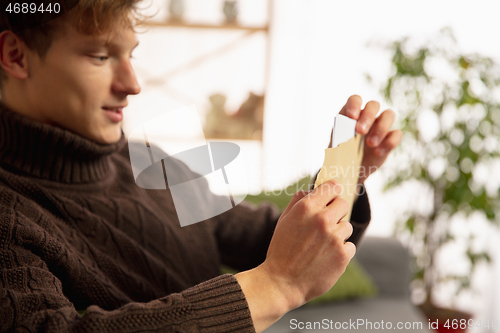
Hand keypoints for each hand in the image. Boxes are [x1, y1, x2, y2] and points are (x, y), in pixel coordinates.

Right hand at [236, 181, 354, 331]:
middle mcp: (322, 219)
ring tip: (321, 246)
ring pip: (347, 226)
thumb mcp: (284, 221)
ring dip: (338, 234)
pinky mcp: (343, 255)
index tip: (332, 196)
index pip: (332, 187)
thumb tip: (310, 190)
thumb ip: (298, 202)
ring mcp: (334, 237)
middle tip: (326, 224)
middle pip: (344, 204)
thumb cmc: (281, 250)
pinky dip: (341, 251)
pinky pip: (350, 245)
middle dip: (336, 211)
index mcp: (306, 207)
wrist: (282, 282)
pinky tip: (326, 257)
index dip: (332, 191)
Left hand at [329, 95, 401, 183]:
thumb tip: (344, 137)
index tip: (351, 117)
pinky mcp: (389, 138)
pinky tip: (377, 152)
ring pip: (389, 115)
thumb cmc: (341, 153)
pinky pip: (396, 134)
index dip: (354, 105)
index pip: (355, 100)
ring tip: (370, 144)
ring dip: (381, 128)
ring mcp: (380, 125)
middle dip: (368, 116)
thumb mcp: (336, 145)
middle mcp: (367, 116)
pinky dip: (389, 142)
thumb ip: (340, 139)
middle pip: (374, 105)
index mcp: (352, 113)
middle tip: (360, 131)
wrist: (349, 168)